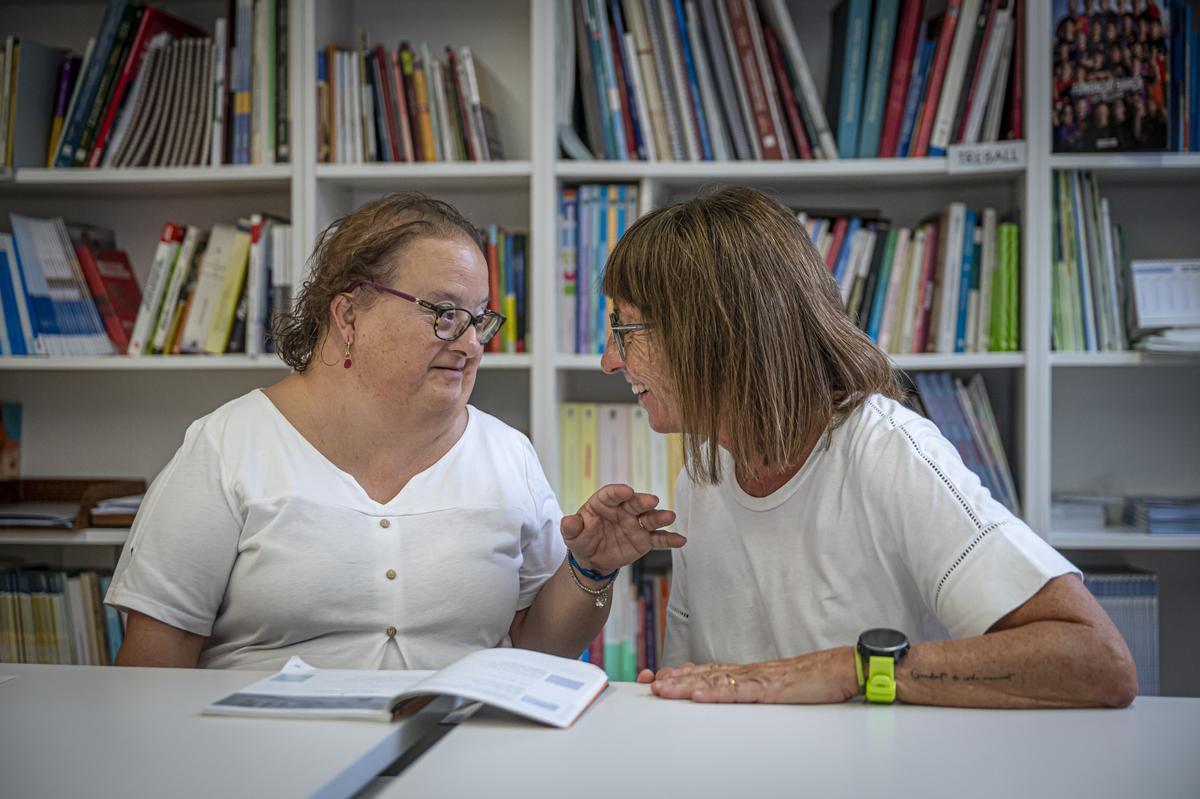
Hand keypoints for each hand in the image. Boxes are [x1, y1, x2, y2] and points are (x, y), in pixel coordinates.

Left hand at [561, 484, 684, 574]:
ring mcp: (636, 524)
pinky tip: (681, 540)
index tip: (627, 491)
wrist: (592, 560)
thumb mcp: (572, 535)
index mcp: (603, 503)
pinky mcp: (644, 540)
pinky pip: (659, 539)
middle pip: (634, 503)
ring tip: (670, 517)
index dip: (618, 492)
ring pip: (650, 519)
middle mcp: (623, 510)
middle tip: (652, 501)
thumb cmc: (582, 540)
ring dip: (660, 517)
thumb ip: (571, 527)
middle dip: (643, 501)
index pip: (611, 494)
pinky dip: (670, 539)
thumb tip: (568, 521)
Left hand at [635, 647, 858, 703]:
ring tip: (663, 689)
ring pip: (714, 681)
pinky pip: (738, 692)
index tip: (657, 677)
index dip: (682, 674)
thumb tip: (735, 694)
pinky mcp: (770, 689)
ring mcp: (758, 679)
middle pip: (704, 674)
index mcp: (749, 672)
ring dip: (686, 685)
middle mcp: (748, 672)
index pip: (708, 671)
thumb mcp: (778, 688)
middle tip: (649, 683)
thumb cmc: (813, 680)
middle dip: (675, 679)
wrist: (841, 669)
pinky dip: (715, 693)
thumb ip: (755, 689)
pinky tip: (698, 694)